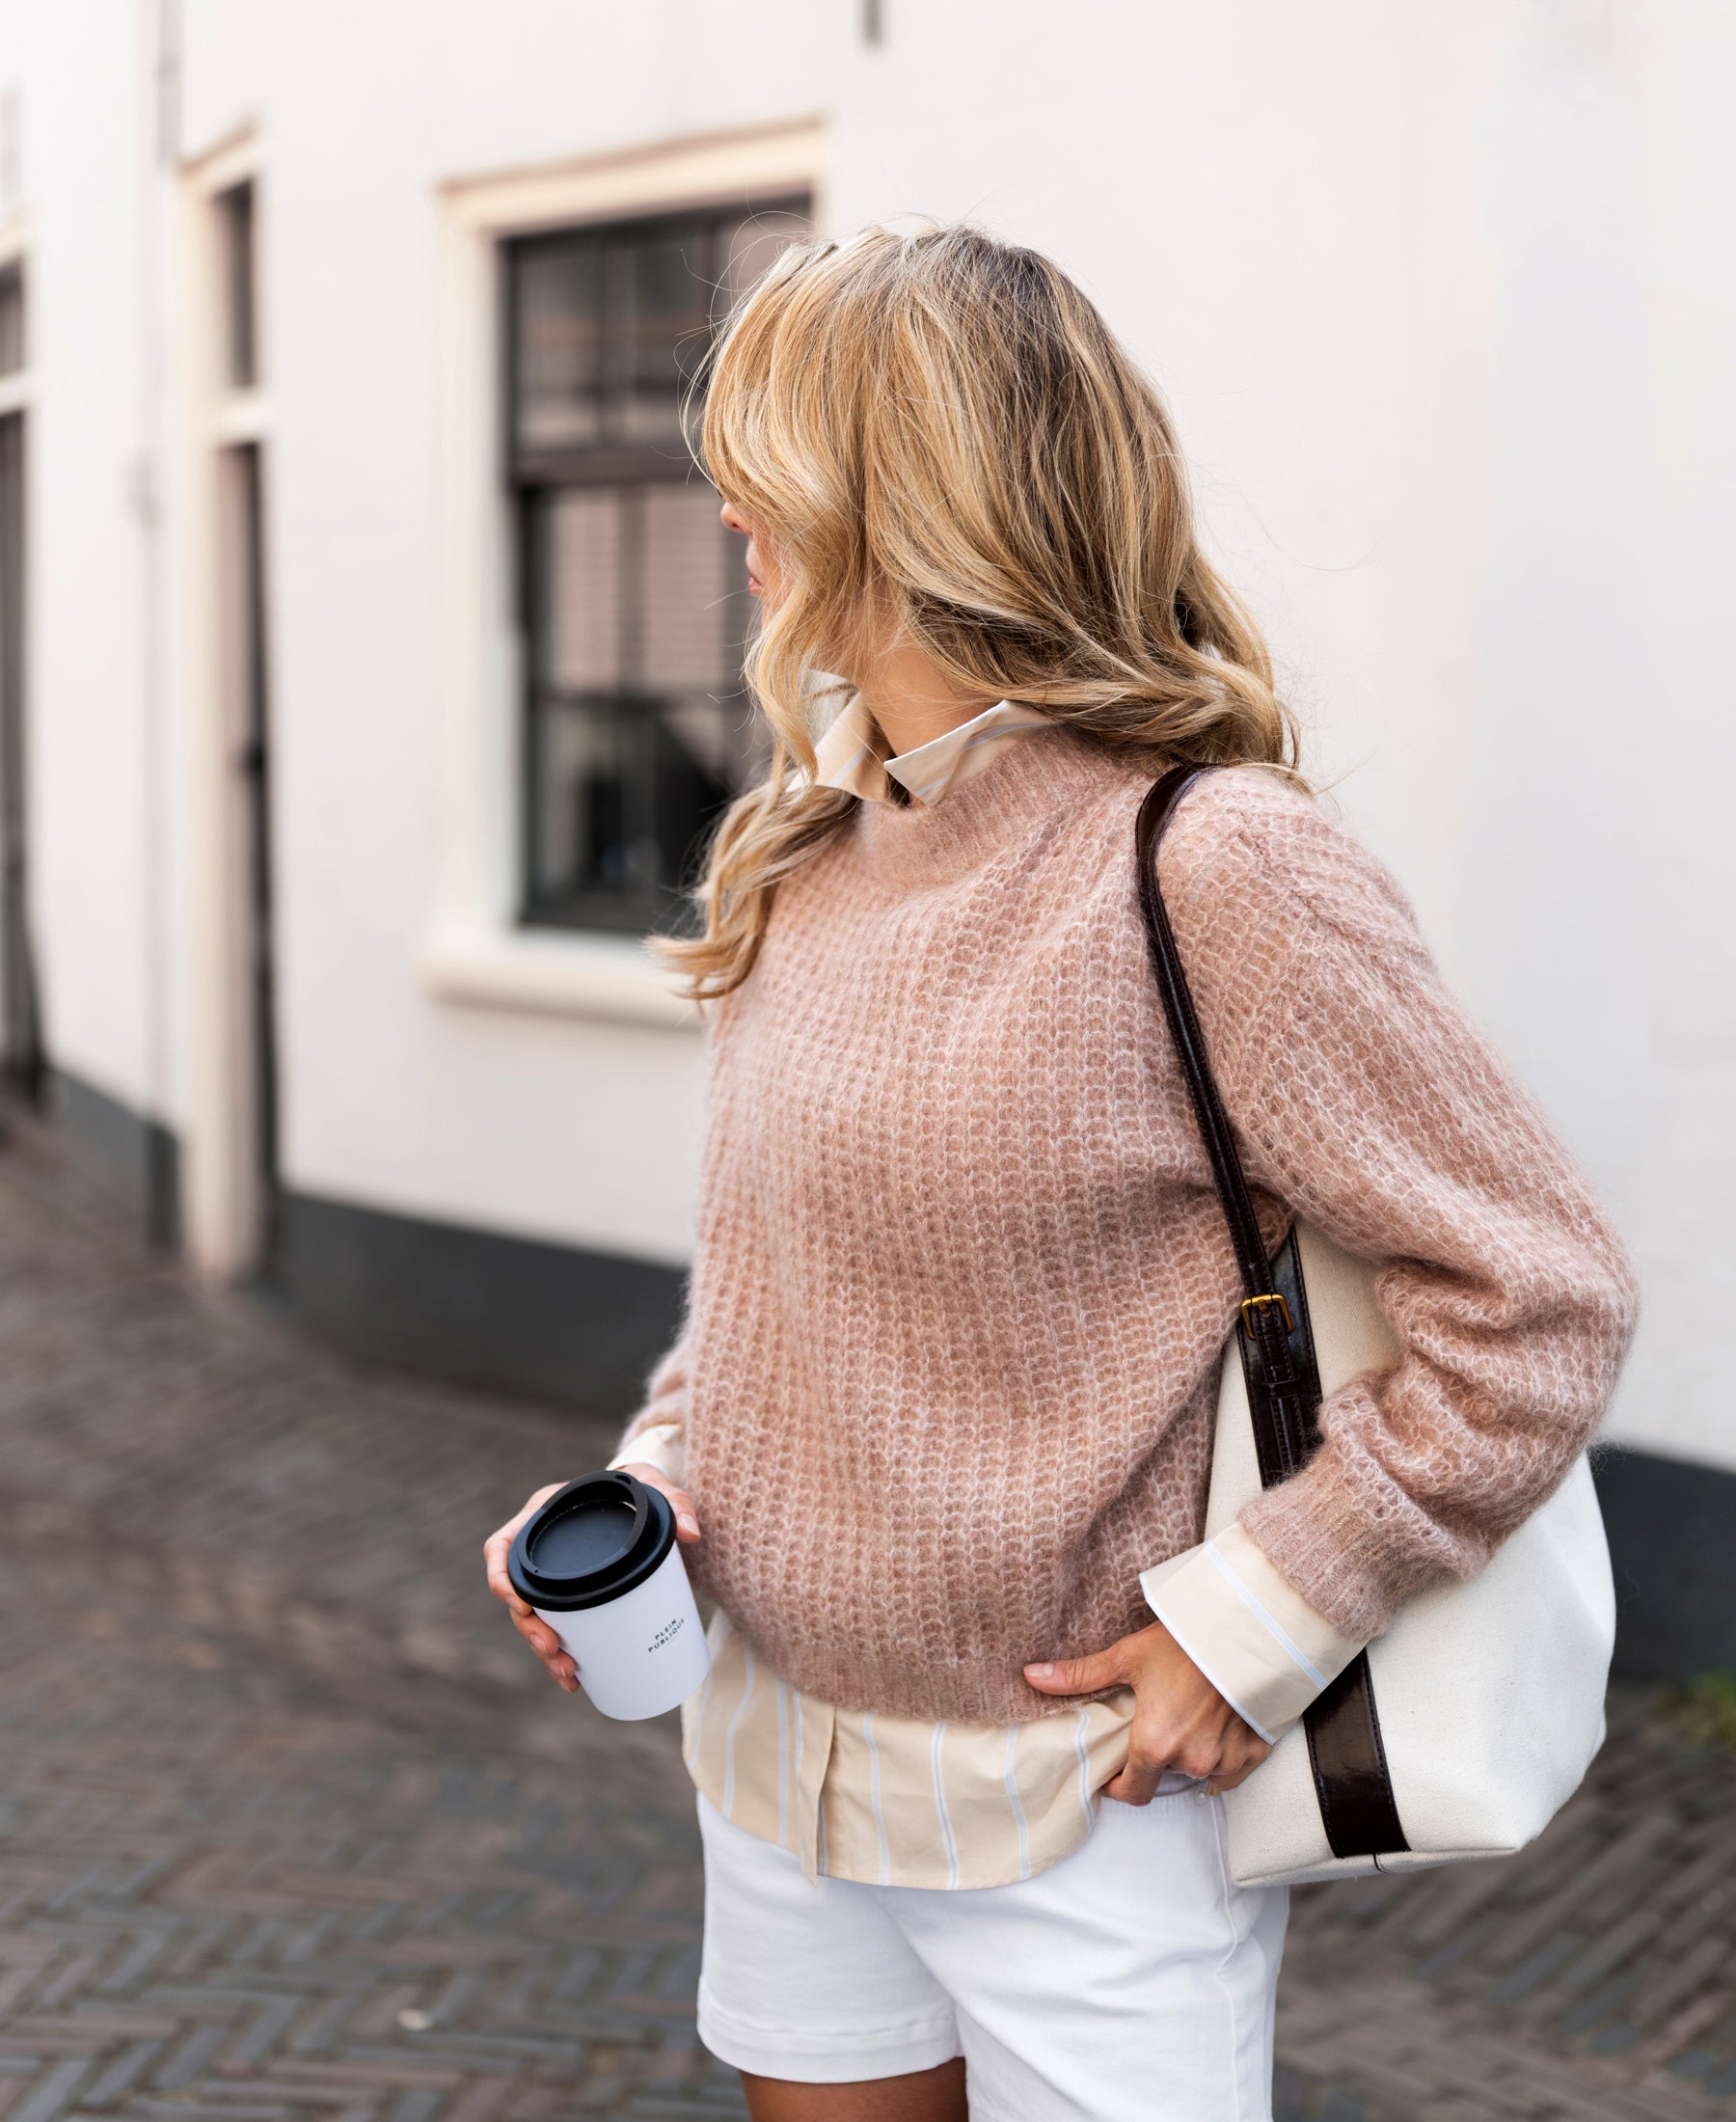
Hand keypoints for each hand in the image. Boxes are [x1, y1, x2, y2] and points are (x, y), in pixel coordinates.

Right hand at [482, 1467, 701, 1694]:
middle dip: (529, 1628)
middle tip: (553, 1650)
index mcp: (544, 1515)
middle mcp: (541, 1548)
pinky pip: (555, 1626)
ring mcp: (552, 1574)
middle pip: (516, 1594)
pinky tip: (575, 1678)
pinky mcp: (569, 1595)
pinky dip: (561, 1654)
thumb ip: (674, 1501)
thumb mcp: (652, 1486)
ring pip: (533, 1619)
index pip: (502, 1546)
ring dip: (543, 1650)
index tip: (519, 1606)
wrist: (642, 1501)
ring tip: (567, 1673)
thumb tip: (691, 1533)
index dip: (500, 1578)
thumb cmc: (637, 1487)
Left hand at [1025, 1618, 1269, 1804]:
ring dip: (1193, 1752)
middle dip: (1158, 1757)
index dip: (1120, 1785)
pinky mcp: (1256, 1752)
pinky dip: (1226, 1753)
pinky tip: (1220, 1723)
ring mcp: (1226, 1760)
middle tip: (1158, 1723)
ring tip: (1190, 1716)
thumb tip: (1032, 1676)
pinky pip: (1234, 1767)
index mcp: (1155, 1745)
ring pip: (1201, 1770)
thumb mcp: (1128, 1656)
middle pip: (1166, 1775)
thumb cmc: (1186, 1642)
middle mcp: (1191, 1761)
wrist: (1247, 1629)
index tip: (1115, 1772)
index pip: (1132, 1792)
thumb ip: (1081, 1675)